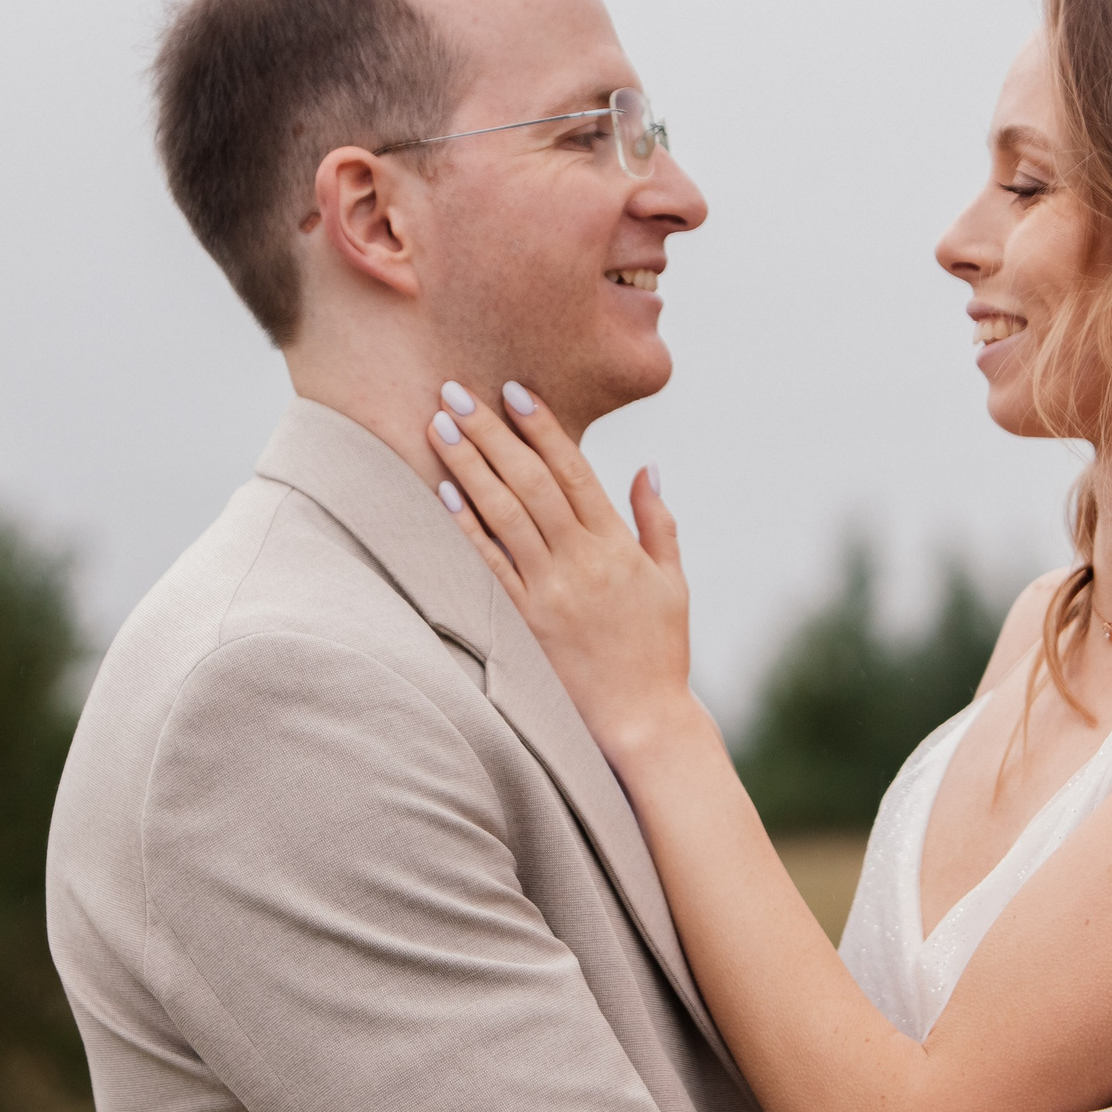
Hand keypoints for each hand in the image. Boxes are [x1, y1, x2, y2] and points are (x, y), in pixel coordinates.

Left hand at [424, 381, 696, 761]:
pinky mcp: (525, 624)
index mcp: (617, 545)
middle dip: (491, 432)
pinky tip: (443, 492)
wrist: (643, 721)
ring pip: (504, 514)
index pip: (574, 470)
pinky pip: (490, 566)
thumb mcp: (672, 582)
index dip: (542, 427)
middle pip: (530, 482)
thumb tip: (647, 467)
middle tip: (456, 390)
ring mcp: (551, 592)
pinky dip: (466, 526)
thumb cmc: (659, 651)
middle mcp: (582, 561)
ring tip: (439, 426)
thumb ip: (657, 522)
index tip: (514, 391)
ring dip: (469, 466)